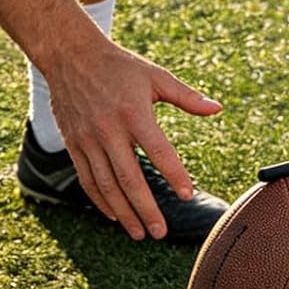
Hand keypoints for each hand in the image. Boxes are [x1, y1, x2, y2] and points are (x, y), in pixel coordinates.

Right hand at [47, 40, 221, 239]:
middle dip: (146, 208)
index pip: (159, 150)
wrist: (70, 55)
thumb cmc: (119, 66)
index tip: (188, 194)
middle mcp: (108, 129)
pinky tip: (115, 214)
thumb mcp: (155, 76)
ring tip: (140, 233)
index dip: (174, 174)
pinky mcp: (74, 144)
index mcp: (133, 111)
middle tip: (160, 232)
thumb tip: (218, 109)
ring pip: (106, 184)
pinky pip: (87, 179)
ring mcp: (88, 139)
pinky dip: (100, 200)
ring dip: (124, 212)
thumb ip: (187, 97)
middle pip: (129, 177)